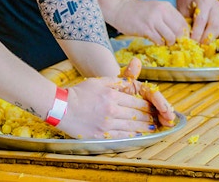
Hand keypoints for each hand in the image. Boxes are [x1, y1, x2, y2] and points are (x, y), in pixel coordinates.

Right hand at [59, 62, 174, 139]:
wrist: (63, 107)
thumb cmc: (79, 93)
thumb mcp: (97, 81)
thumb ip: (114, 82)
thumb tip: (128, 84)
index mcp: (111, 95)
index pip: (135, 102)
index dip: (146, 105)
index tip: (152, 107)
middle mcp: (111, 110)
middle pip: (136, 115)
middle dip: (148, 117)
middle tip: (155, 119)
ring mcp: (107, 124)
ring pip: (131, 127)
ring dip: (143, 127)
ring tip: (150, 128)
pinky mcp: (101, 135)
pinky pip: (121, 136)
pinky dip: (131, 135)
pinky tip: (137, 135)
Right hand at [111, 0, 188, 45]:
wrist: (119, 8)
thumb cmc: (138, 11)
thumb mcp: (155, 8)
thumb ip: (167, 17)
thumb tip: (180, 32)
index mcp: (166, 6)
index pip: (183, 22)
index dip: (184, 33)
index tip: (181, 39)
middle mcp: (161, 11)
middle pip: (180, 31)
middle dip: (178, 40)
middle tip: (173, 43)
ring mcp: (153, 20)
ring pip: (171, 37)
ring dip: (168, 43)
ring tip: (163, 42)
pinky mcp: (145, 29)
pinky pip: (159, 41)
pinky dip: (159, 44)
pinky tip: (155, 41)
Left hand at [176, 0, 218, 41]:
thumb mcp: (182, 8)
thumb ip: (185, 21)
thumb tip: (185, 37)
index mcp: (204, 1)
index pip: (202, 19)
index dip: (197, 32)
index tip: (191, 41)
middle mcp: (214, 5)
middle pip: (213, 25)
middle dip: (206, 37)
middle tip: (198, 46)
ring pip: (218, 28)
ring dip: (210, 38)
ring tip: (201, 45)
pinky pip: (218, 28)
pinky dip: (211, 35)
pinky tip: (204, 41)